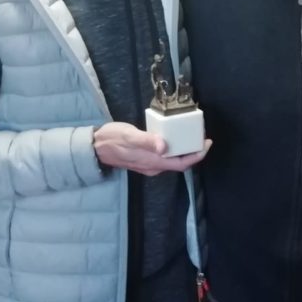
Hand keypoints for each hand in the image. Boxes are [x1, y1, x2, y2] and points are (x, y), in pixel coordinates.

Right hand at [93, 122, 211, 175]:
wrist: (94, 147)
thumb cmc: (111, 139)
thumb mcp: (129, 136)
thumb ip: (146, 140)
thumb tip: (164, 146)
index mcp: (153, 162)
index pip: (182, 163)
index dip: (197, 155)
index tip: (207, 143)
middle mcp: (153, 167)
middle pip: (180, 162)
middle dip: (193, 150)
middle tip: (200, 134)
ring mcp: (149, 164)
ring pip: (172, 160)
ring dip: (184, 149)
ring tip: (190, 134)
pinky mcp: (145, 159)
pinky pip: (165, 157)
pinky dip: (173, 148)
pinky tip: (173, 136)